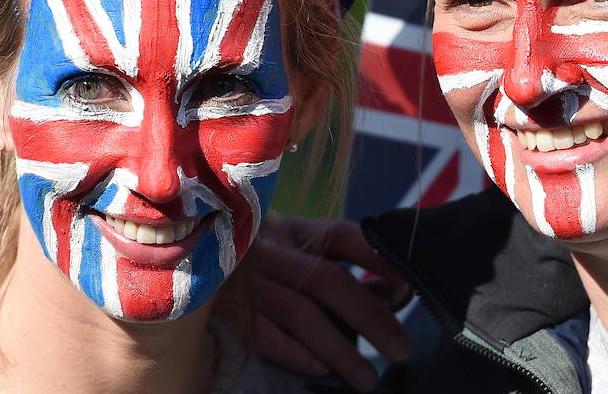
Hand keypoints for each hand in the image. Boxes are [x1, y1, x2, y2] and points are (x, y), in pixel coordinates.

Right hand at [214, 216, 412, 391]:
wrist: (200, 260)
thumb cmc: (270, 261)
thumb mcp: (306, 252)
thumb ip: (351, 267)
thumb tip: (398, 293)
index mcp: (296, 230)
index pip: (343, 236)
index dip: (378, 260)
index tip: (408, 289)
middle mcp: (271, 251)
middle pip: (326, 280)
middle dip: (369, 317)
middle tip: (400, 349)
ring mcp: (248, 282)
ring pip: (299, 314)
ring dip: (339, 349)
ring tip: (368, 378)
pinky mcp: (229, 311)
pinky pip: (266, 336)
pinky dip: (296, 354)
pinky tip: (320, 368)